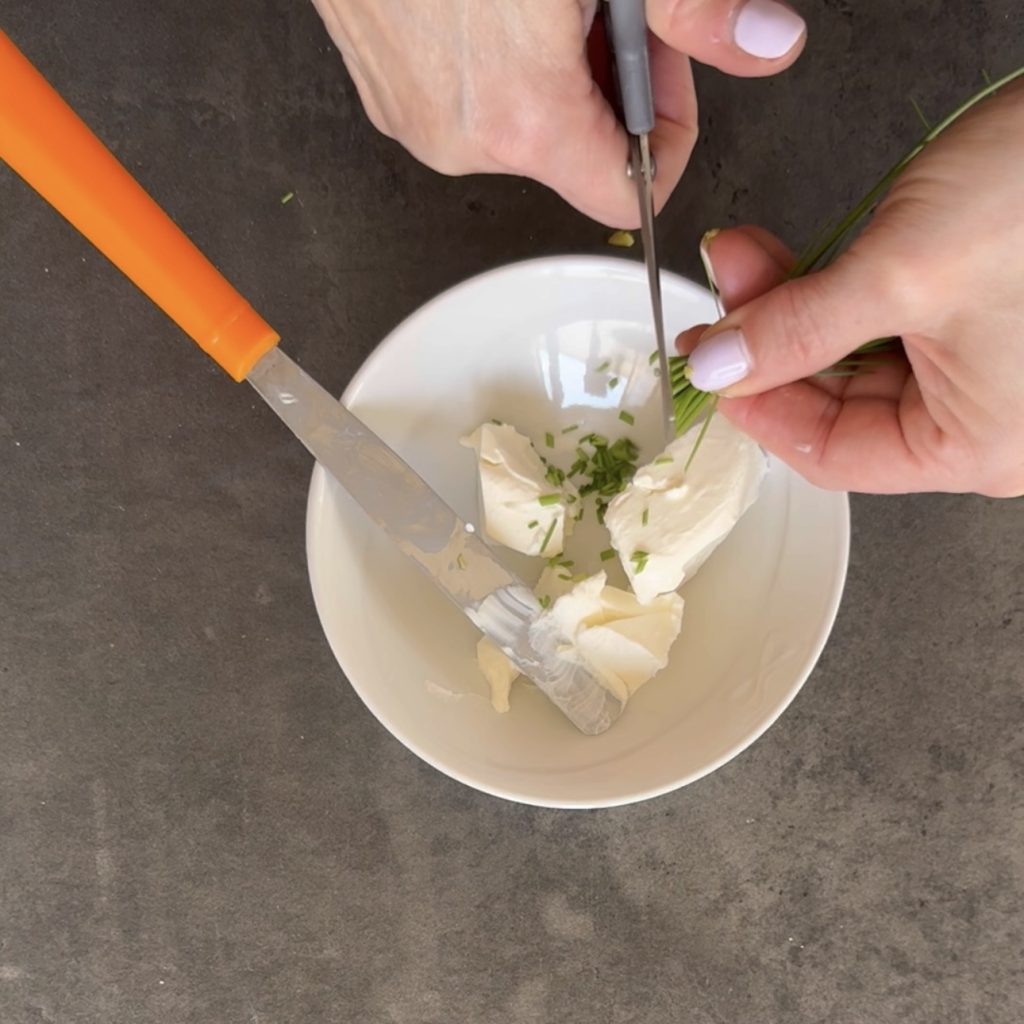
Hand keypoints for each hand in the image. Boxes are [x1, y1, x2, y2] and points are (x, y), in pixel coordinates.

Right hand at [310, 0, 805, 225]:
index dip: (664, 136)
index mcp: (523, 115)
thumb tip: (766, 44)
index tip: (666, 76)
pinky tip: (487, 3)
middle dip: (607, 83)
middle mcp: (461, 137)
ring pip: (518, 125)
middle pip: (572, 153)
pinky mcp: (382, 90)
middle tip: (603, 6)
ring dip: (549, 69)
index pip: (625, 192)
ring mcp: (411, 117)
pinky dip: (494, 61)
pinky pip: (464, 102)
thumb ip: (692, 8)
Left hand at [680, 81, 1023, 497]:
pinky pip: (878, 322)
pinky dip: (829, 289)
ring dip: (792, 306)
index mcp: (975, 445)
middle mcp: (979, 420)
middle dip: (770, 341)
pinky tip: (793, 257)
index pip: (830, 455)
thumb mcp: (903, 272)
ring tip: (750, 256)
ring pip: (849, 359)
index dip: (760, 409)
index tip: (711, 366)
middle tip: (725, 291)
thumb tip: (722, 368)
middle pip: (834, 403)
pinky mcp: (969, 316)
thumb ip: (799, 328)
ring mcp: (977, 369)